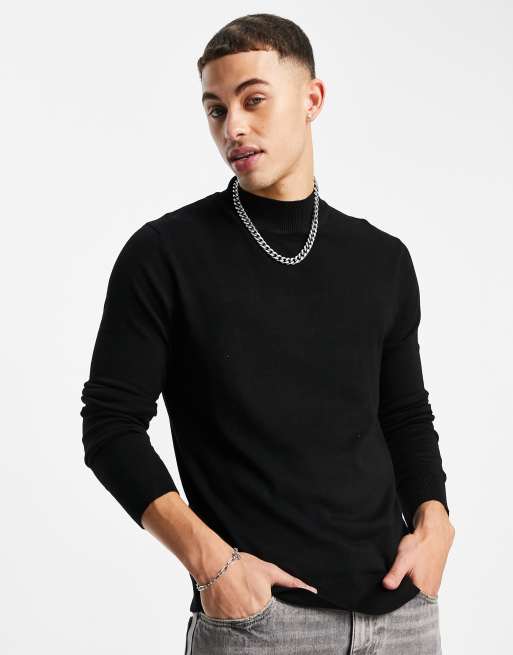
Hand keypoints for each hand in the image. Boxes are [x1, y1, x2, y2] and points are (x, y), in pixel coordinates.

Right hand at [200, 551, 317, 618]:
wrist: (215, 564)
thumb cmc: (243, 566)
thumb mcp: (270, 572)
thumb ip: (291, 582)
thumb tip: (312, 590)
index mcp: (264, 609)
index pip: (274, 625)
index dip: (271, 620)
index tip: (270, 617)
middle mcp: (249, 620)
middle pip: (258, 627)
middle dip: (256, 619)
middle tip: (251, 606)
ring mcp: (232, 623)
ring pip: (242, 628)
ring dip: (243, 619)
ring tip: (238, 605)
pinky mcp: (218, 623)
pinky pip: (226, 627)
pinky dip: (228, 620)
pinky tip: (227, 607)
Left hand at [381, 501, 454, 596]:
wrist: (435, 532)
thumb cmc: (421, 545)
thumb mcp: (403, 559)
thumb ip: (395, 574)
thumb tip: (387, 586)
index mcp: (425, 589)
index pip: (411, 605)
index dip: (400, 601)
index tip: (391, 598)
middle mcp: (431, 590)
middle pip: (414, 599)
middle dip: (403, 593)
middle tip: (394, 584)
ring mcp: (434, 584)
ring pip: (418, 591)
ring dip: (409, 586)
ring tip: (402, 577)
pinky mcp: (433, 577)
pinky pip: (422, 584)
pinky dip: (415, 581)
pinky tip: (409, 573)